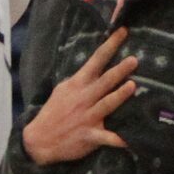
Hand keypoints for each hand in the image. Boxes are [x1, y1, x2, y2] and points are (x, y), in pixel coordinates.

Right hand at [22, 29, 137, 164]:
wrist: (39, 139)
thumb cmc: (54, 112)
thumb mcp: (64, 90)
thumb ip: (81, 81)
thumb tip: (97, 68)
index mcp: (77, 84)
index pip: (96, 60)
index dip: (110, 46)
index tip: (123, 32)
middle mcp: (83, 98)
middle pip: (104, 81)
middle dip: (118, 70)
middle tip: (134, 60)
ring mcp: (87, 117)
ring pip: (106, 104)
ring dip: (119, 96)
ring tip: (132, 86)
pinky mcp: (89, 135)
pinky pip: (106, 138)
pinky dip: (117, 140)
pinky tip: (129, 141)